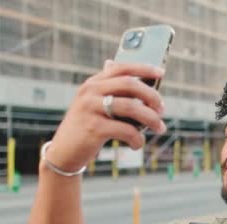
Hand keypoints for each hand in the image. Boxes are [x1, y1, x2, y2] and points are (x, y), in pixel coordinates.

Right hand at [45, 60, 166, 171]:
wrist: (63, 153)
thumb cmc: (86, 128)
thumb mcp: (94, 105)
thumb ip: (109, 90)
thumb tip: (125, 70)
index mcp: (93, 84)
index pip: (121, 68)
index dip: (143, 68)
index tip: (161, 73)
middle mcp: (90, 92)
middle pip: (130, 85)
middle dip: (152, 96)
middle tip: (162, 110)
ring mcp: (90, 109)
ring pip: (132, 107)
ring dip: (151, 119)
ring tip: (160, 128)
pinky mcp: (94, 128)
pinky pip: (126, 130)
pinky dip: (137, 139)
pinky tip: (137, 144)